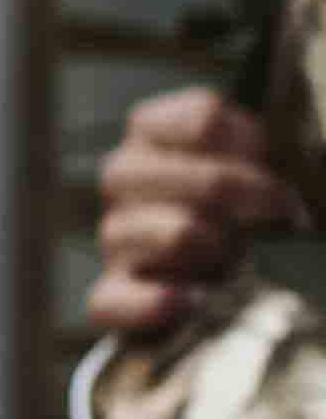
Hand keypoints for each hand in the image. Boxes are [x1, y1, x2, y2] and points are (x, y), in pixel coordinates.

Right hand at [91, 84, 297, 332]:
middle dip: (238, 196)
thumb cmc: (247, 217)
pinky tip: (196, 301)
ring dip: (205, 245)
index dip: (254, 143)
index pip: (203, 116)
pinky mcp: (113, 297)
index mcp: (157, 134)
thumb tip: (308, 120)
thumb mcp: (262, 173)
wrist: (223, 284)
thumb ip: (272, 150)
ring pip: (147, 230)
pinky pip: (111, 299)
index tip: (282, 168)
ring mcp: (116, 237)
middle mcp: (126, 177)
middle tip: (283, 218)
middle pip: (180, 172)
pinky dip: (156, 302)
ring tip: (238, 261)